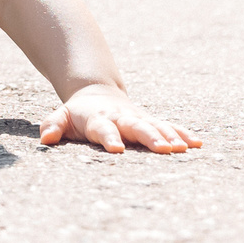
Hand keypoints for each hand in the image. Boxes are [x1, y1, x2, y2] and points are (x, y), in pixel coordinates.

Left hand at [40, 84, 200, 153]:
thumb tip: (45, 140)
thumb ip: (53, 126)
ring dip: (171, 137)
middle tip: (164, 149)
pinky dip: (183, 134)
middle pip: (137, 127)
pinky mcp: (151, 121)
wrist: (97, 93)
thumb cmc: (78, 114)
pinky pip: (169, 127)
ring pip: (156, 126)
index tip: (117, 149)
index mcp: (99, 119)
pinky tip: (198, 144)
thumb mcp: (61, 117)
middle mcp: (122, 117)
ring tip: (184, 148)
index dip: (110, 138)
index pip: (104, 129)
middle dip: (151, 137)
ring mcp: (138, 118)